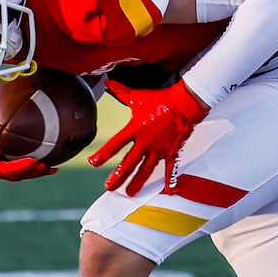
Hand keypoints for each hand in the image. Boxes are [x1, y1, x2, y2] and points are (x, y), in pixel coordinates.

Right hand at [0, 97, 57, 181]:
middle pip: (6, 170)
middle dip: (20, 167)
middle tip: (32, 162)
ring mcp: (4, 174)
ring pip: (19, 176)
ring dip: (32, 172)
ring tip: (44, 166)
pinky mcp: (15, 176)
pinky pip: (29, 175)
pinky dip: (41, 173)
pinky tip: (53, 169)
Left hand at [87, 80, 207, 195]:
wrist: (184, 103)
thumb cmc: (160, 99)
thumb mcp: (138, 96)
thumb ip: (122, 92)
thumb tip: (108, 83)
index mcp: (135, 129)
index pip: (115, 145)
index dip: (103, 154)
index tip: (93, 162)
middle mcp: (145, 142)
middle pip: (128, 163)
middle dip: (118, 177)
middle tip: (109, 188)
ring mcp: (159, 149)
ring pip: (146, 170)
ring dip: (137, 182)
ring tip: (130, 193)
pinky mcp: (172, 152)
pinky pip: (171, 169)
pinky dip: (170, 180)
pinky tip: (168, 191)